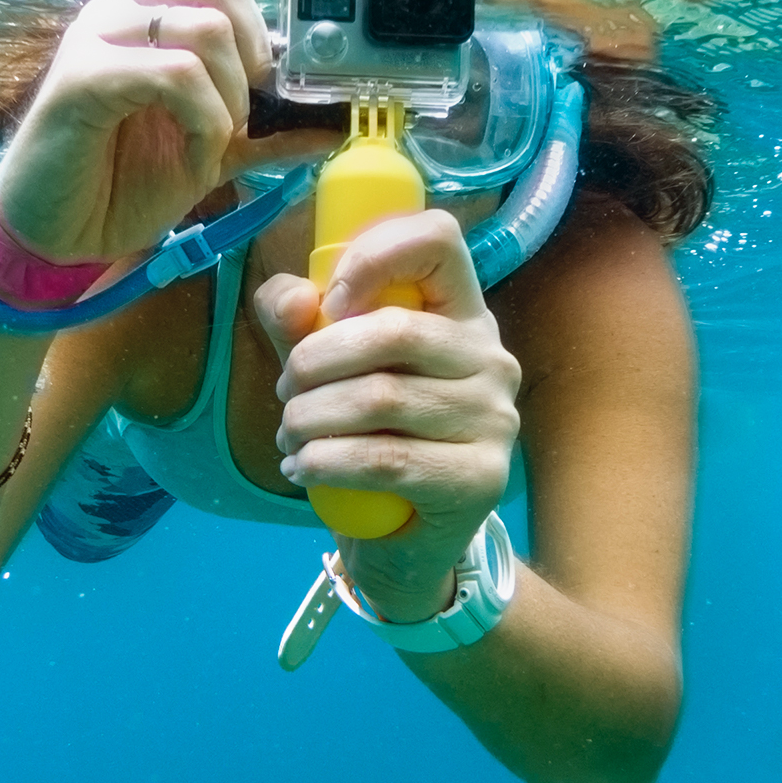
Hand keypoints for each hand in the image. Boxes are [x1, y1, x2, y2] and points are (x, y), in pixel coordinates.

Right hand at [0, 0, 340, 262]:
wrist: (55, 232)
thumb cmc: (121, 184)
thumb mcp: (213, 153)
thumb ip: (268, 134)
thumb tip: (331, 124)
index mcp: (158, 15)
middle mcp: (128, 11)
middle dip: (257, 42)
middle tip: (253, 100)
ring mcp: (101, 38)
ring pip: (203, 25)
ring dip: (232, 93)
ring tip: (216, 139)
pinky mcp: (85, 76)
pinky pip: (175, 74)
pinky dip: (206, 120)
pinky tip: (197, 153)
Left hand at [254, 210, 521, 624]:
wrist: (408, 542)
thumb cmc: (371, 437)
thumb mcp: (326, 371)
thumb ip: (299, 323)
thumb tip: (290, 300)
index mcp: (461, 312)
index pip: (437, 240)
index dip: (373, 255)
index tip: (328, 301)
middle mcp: (489, 358)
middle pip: (395, 330)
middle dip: (315, 361)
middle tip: (287, 393)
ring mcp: (494, 420)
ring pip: (382, 398)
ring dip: (310, 417)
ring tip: (290, 435)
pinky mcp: (479, 479)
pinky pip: (385, 459)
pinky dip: (325, 462)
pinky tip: (301, 468)